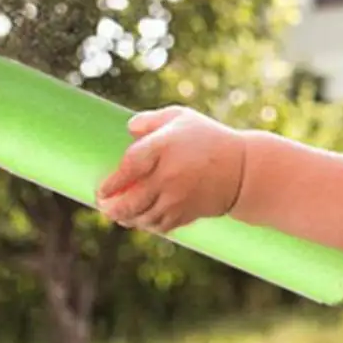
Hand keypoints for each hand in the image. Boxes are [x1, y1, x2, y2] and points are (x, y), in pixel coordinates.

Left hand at [95, 105, 245, 234]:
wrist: (242, 169)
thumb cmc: (208, 138)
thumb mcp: (181, 117)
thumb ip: (152, 120)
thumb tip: (130, 128)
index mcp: (163, 146)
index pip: (129, 167)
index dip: (111, 182)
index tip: (101, 189)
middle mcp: (168, 174)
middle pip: (130, 200)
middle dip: (112, 208)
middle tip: (104, 207)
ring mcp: (177, 197)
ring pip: (142, 217)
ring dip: (127, 219)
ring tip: (119, 215)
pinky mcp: (186, 214)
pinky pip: (159, 226)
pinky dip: (147, 225)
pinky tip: (141, 220)